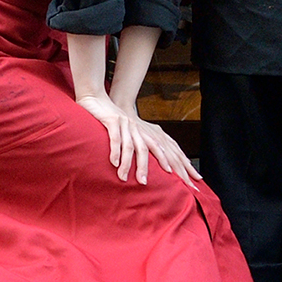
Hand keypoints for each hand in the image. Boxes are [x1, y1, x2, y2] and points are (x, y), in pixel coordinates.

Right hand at [78, 93, 197, 187]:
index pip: (166, 149)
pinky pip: (115, 139)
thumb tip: (145, 165)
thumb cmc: (112, 119)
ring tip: (133, 180)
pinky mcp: (112, 120)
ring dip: (133, 165)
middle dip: (162, 166)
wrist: (96, 98)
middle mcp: (139, 129)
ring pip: (133, 147)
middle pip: (155, 149)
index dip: (177, 162)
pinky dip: (115, 151)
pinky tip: (114, 163)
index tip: (185, 179)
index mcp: (146, 132)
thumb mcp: (129, 134)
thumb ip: (137, 146)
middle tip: (164, 183)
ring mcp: (127, 124)